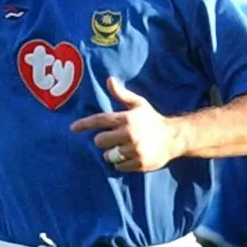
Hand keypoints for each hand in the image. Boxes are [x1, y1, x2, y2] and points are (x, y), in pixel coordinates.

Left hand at [70, 78, 186, 171]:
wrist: (173, 137)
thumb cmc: (152, 120)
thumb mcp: (138, 104)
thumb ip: (122, 94)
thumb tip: (109, 80)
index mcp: (126, 118)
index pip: (100, 121)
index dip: (84, 124)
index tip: (72, 128)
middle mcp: (129, 134)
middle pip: (100, 141)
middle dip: (103, 141)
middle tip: (113, 139)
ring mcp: (134, 149)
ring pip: (109, 156)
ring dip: (112, 153)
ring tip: (123, 148)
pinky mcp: (139, 163)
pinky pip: (119, 166)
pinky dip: (121, 163)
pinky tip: (130, 156)